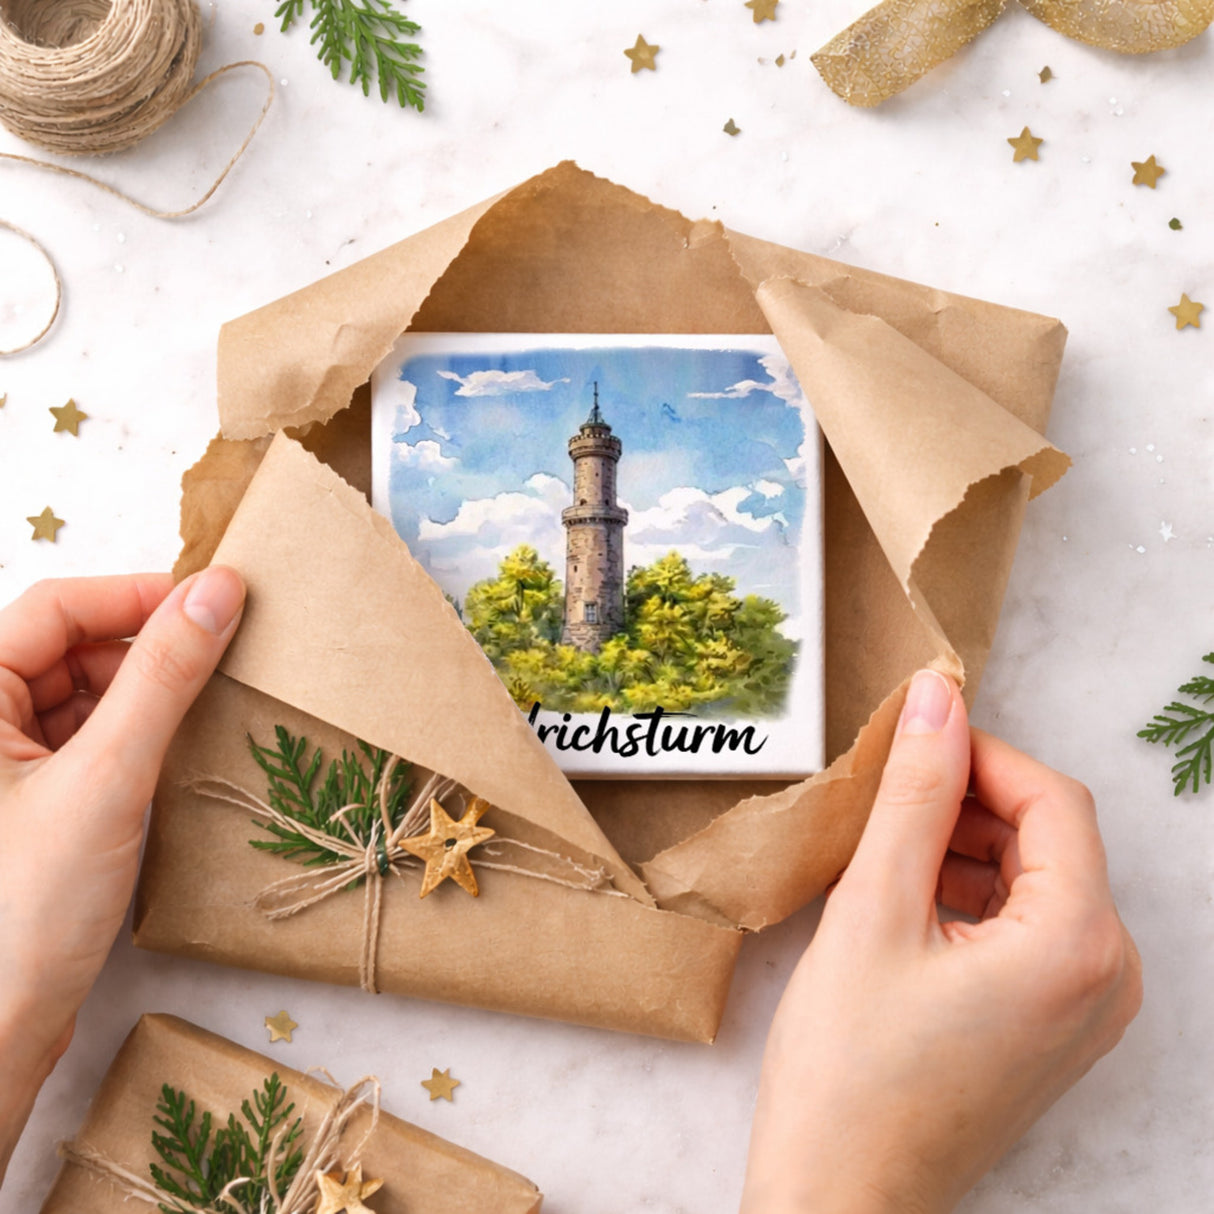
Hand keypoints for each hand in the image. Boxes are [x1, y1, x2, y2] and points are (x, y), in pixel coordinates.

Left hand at [0, 569, 244, 1181]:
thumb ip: (163, 677)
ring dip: (148, 691)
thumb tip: (218, 591)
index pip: (55, 608)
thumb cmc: (23, 910)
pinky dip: (139, 734)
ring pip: (86, 694)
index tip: (217, 600)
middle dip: (147, 645)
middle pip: (71, 647)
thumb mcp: (107, 777)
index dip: (136, 595)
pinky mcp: (34, 803)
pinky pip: (92, 739)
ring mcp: (6, 767)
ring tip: (212, 701)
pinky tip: (181, 749)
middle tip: (226, 651)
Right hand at [741, 669, 1142, 1213]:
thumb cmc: (849, 1072)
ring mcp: (1086, 1010)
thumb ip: (913, 794)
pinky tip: (902, 906)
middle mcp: (1107, 979)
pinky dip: (969, 898)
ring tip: (880, 857)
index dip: (979, 754)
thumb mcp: (873, 910)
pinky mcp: (1054, 1028)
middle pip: (1049, 838)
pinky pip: (1028, 929)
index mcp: (1078, 945)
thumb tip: (937, 699)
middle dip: (966, 804)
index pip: (1052, 799)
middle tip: (881, 801)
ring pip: (1034, 881)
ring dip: (962, 849)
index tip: (909, 739)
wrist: (840, 1198)